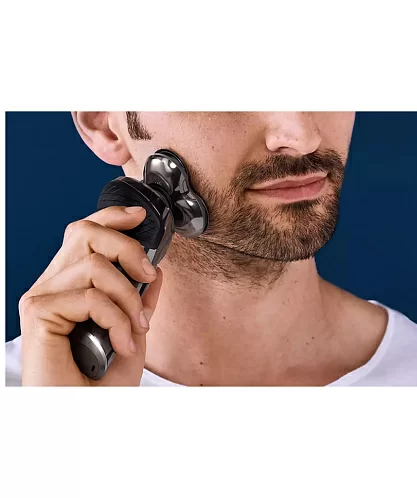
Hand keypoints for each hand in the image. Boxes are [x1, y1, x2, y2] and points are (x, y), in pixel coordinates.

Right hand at [19, 206, 162, 385]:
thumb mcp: (133, 330)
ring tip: (134, 329)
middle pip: (86, 234)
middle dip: (128, 249)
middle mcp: (52, 285)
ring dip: (128, 299)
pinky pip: (90, 297)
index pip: (84, 234)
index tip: (140, 218)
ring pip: (95, 267)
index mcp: (70, 284)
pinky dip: (116, 319)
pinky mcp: (38, 314)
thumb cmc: (105, 379)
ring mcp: (42, 298)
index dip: (111, 218)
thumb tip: (156, 270)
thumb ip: (141, 299)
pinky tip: (120, 343)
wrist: (87, 414)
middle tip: (148, 276)